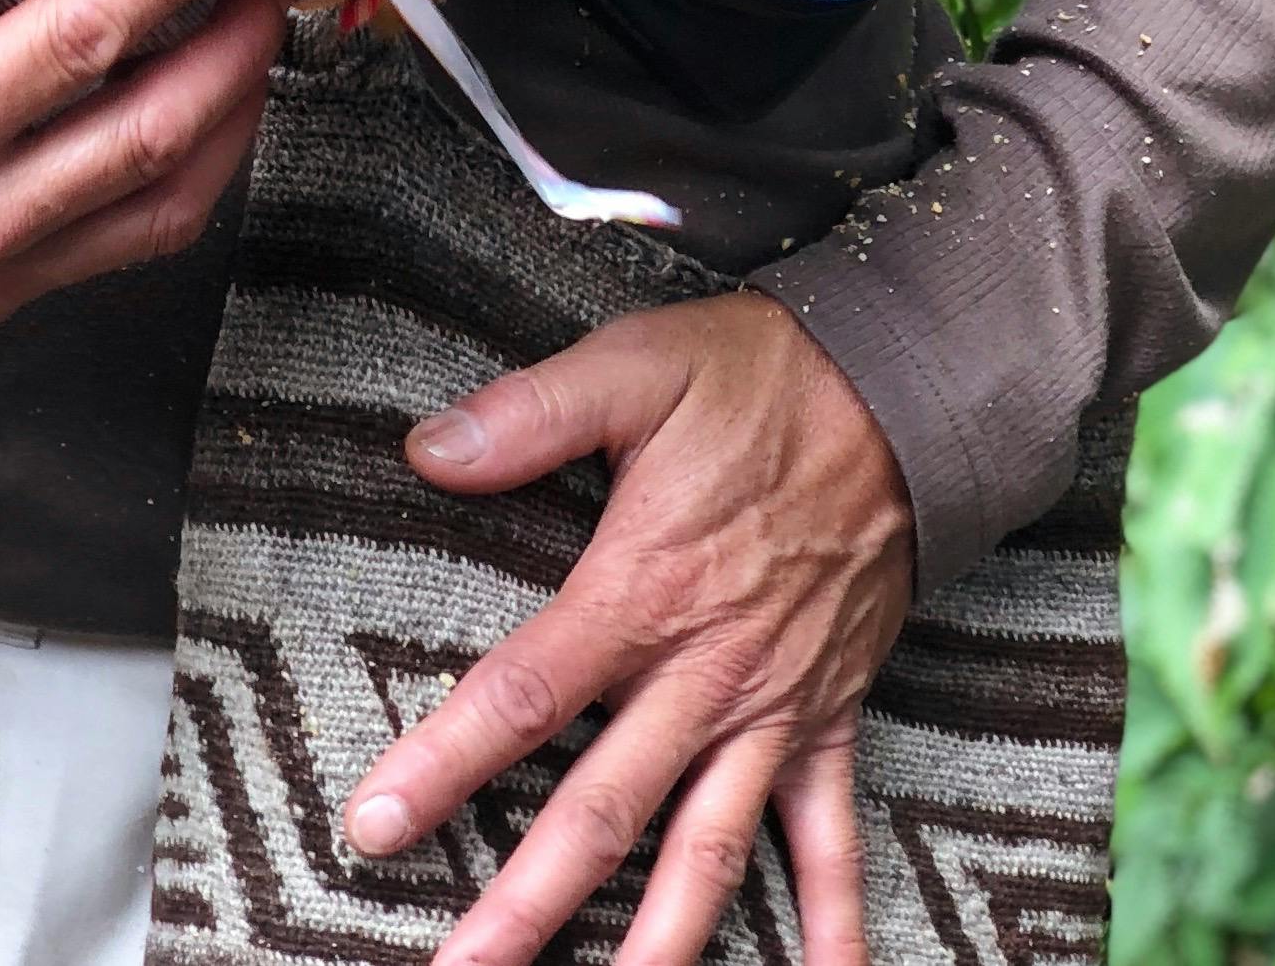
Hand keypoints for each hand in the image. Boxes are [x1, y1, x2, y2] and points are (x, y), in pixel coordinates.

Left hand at [339, 290, 911, 965]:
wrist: (903, 397)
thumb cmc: (759, 379)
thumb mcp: (637, 367)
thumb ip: (531, 414)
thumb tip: (425, 449)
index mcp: (639, 592)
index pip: (521, 697)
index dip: (441, 766)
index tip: (371, 829)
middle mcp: (702, 676)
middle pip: (599, 813)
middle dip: (526, 908)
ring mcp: (771, 712)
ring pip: (703, 855)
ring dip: (654, 947)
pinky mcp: (829, 720)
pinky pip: (832, 843)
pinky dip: (833, 926)